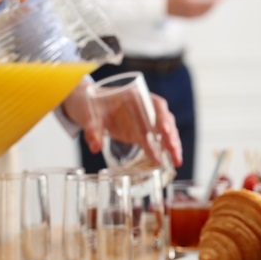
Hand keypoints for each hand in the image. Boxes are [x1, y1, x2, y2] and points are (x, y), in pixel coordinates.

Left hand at [65, 80, 182, 169]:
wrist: (84, 104)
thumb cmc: (88, 103)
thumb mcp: (87, 114)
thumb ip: (92, 128)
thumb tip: (95, 146)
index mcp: (136, 96)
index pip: (156, 105)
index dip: (162, 118)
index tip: (165, 130)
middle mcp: (145, 108)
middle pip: (165, 121)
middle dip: (171, 137)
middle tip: (174, 152)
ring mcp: (145, 121)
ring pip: (165, 133)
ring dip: (172, 146)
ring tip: (176, 161)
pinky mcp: (142, 133)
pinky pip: (157, 142)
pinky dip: (163, 152)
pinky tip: (169, 162)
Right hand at [167, 0, 222, 17]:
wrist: (165, 8)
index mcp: (189, 3)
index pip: (206, 2)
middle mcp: (191, 11)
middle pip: (207, 8)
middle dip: (215, 2)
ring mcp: (191, 16)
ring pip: (206, 12)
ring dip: (212, 7)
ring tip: (217, 1)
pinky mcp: (191, 18)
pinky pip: (202, 15)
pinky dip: (207, 11)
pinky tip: (211, 7)